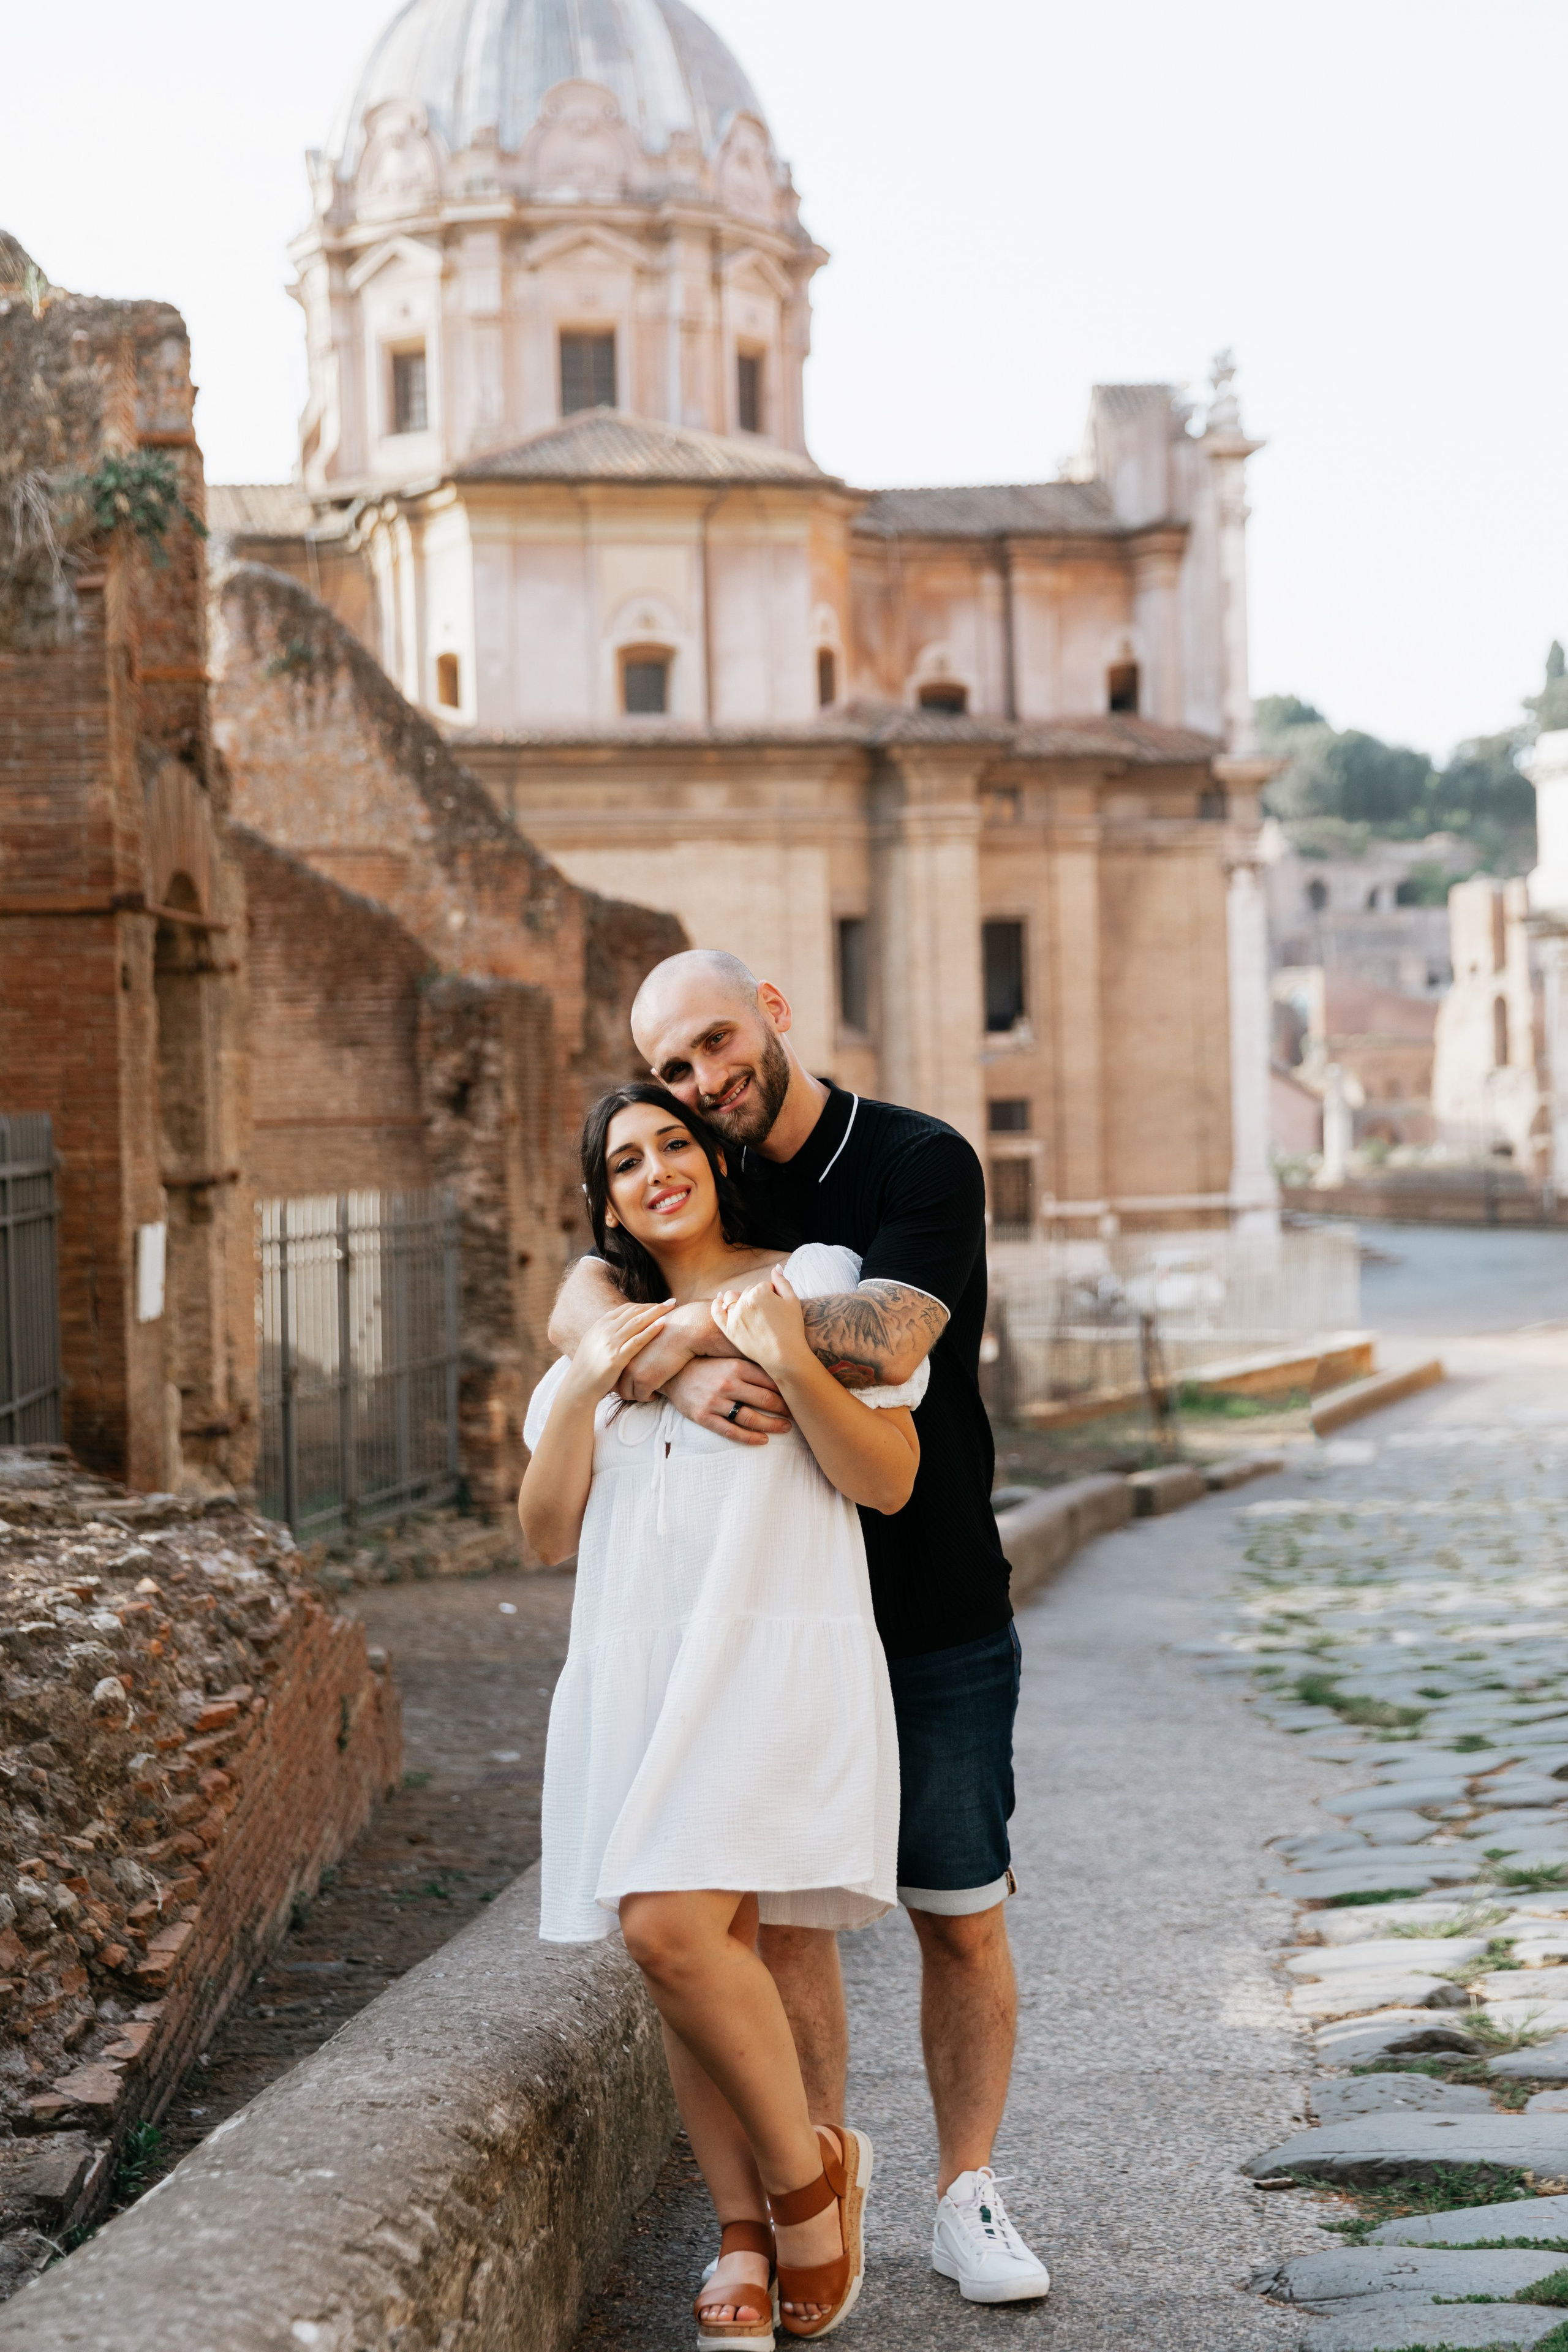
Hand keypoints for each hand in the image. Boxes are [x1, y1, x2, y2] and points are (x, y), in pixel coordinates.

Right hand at [565, 1299, 672, 1405]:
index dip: (644, 1305)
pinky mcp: (616, 1357)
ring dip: (657, 1312)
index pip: (626, 1309)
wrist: (578, 1388)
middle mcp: (605, 1330)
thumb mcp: (594, 1344)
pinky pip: (637, 1340)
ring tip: (672, 1307)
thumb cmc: (588, 1369)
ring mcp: (610, 1343)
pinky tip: (663, 1324)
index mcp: (599, 1325)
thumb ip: (606, 1334)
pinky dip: (651, 1330)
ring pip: (638, 1322)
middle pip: (634, 1311)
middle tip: (671, 1302)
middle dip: (654, 1305)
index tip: (658, 1305)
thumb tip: (621, 1326)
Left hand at [614, 1300, 710, 1401]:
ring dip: (638, 1395)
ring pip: (627, 1393)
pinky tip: (658, 1391)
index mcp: (622, 1349)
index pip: (615, 1371)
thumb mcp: (646, 1338)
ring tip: (650, 1391)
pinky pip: (642, 1397)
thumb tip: (638, 1360)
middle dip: (628, 1390)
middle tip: (639, 1390)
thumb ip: (637, 1349)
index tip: (631, 1382)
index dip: (621, 1379)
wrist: (682, 1331)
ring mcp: (632, 1372)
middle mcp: (623, 1361)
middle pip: (617, 1385)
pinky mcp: (644, 1381)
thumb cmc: (669, 1332)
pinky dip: (650, 1397)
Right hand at [660, 1357, 792, 1446]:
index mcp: (736, 1366)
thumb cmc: (707, 1367)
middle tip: (796, 1415)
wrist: (673, 1375)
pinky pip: (732, 1431)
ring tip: (785, 1428)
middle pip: (766, 1400)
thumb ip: (751, 1366)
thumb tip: (782, 1372)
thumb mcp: (728, 1359)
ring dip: (772, 1425)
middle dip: (785, 1409)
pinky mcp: (704, 1417)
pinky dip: (750, 1438)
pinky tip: (763, 1440)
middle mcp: (727, 1383)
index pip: (770, 1380)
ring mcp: (715, 1401)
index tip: (799, 1397)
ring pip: (751, 1418)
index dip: (788, 1391)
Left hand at [711, 1267, 808, 1382]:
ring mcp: (734, 1315)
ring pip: (733, 1299)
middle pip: (749, 1292)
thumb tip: (775, 1267)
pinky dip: (717, 1304)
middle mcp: (744, 1301)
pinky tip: (719, 1300)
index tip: (778, 1310)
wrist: (784, 1356)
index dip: (773, 1296)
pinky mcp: (729, 1329)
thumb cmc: (791, 1328)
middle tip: (768, 1316)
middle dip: (757, 1299)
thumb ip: (782, 1282)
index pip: (764, 1286)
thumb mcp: (793, 1301)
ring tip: (750, 1312)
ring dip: (740, 1300)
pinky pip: (717, 1312)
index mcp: (760, 1291)